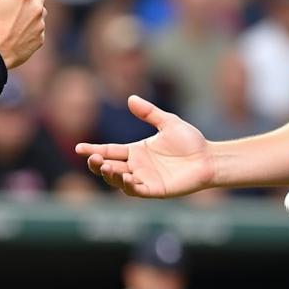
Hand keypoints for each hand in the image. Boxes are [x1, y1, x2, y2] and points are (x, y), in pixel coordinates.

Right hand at [75, 96, 214, 197]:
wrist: (209, 158)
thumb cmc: (190, 141)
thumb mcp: (168, 122)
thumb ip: (149, 112)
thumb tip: (130, 98)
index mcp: (136, 151)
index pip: (109, 151)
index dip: (93, 150)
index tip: (79, 148)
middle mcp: (137, 166)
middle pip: (109, 167)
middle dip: (97, 164)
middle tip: (92, 158)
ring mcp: (144, 179)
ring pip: (119, 180)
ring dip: (110, 175)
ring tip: (106, 166)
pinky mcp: (155, 190)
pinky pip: (137, 190)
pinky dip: (128, 186)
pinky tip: (125, 177)